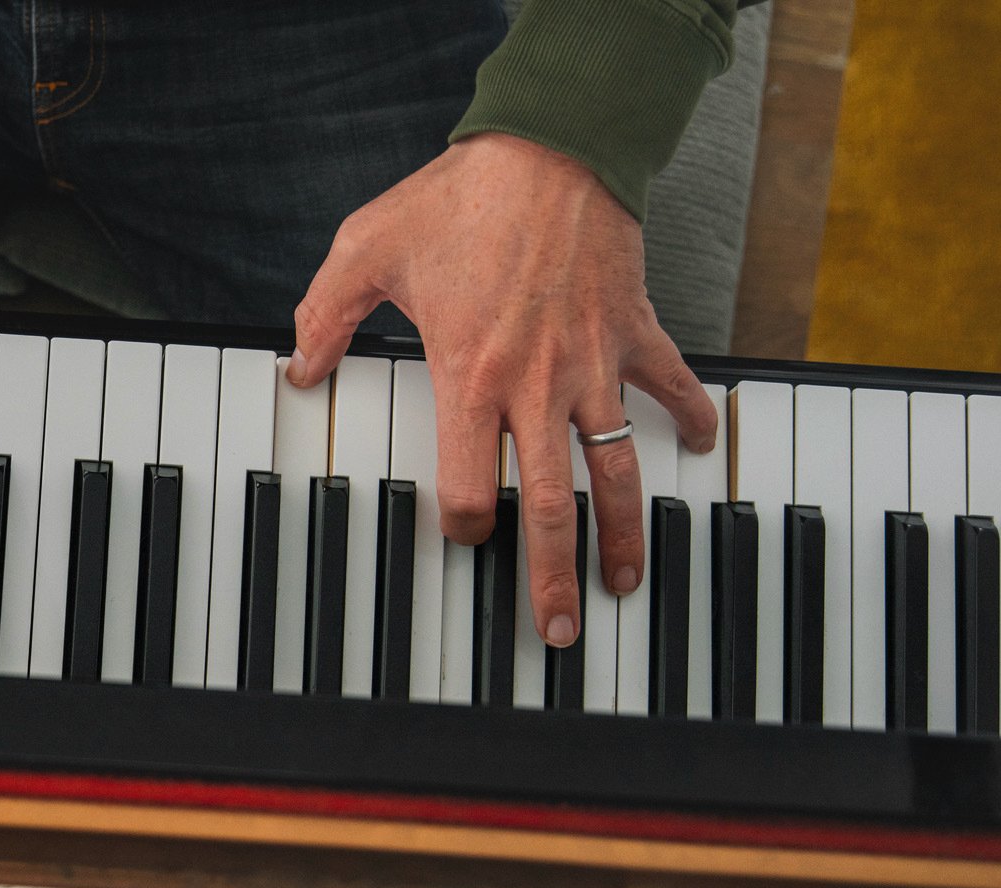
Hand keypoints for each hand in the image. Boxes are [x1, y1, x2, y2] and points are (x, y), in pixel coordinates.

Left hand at [288, 132, 717, 646]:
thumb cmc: (461, 196)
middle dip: (554, 576)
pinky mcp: (635, 332)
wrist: (552, 145)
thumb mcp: (365, 247)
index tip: (466, 537)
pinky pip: (672, 387)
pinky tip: (701, 451)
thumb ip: (325, 314)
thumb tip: (298, 365)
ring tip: (626, 581)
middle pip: (552, 506)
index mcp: (470, 377)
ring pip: (616, 471)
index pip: (474, 487)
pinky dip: (692, 419)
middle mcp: (537, 386)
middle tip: (559, 629)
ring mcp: (593, 364)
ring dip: (624, 533)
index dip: (466, 527)